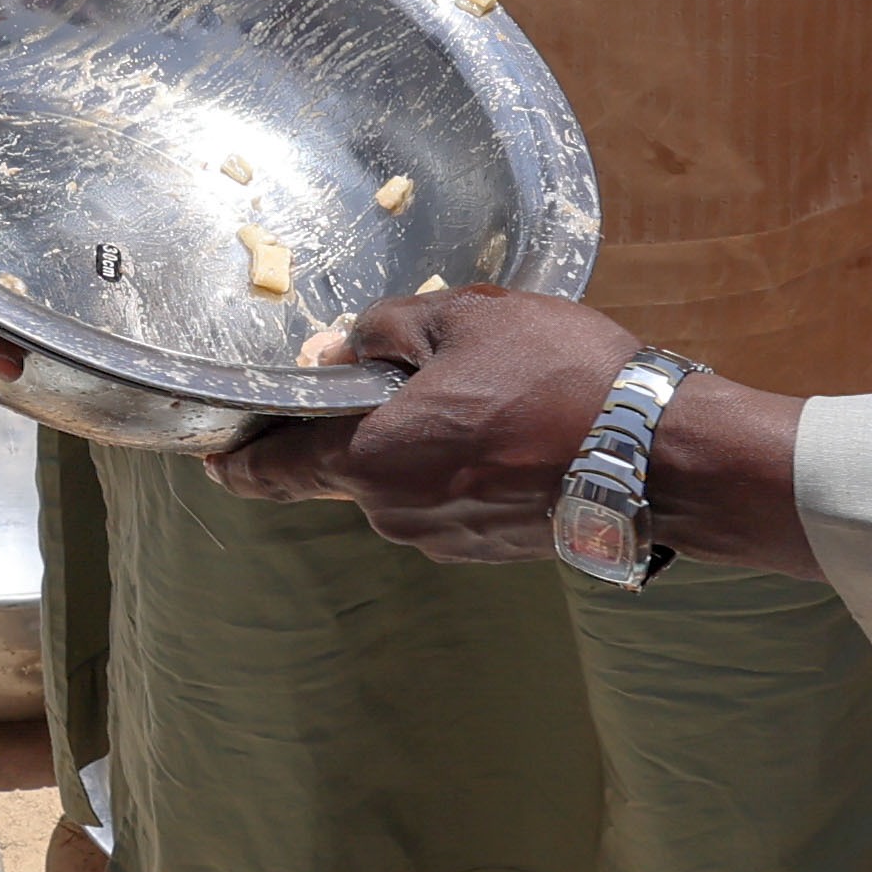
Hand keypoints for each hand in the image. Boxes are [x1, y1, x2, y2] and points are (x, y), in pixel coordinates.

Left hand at [218, 289, 644, 557]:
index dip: (232, 457)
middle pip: (337, 470)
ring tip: (473, 392)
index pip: (266, 473)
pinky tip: (502, 429)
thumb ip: (384, 333)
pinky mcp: (486, 549)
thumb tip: (337, 350)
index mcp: (371, 459)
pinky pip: (442, 501)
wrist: (657, 457)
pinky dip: (452, 468)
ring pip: (396, 484)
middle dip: (350, 426)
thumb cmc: (558, 379)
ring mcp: (441, 540)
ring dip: (410, 444)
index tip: (213, 444)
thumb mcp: (464, 321)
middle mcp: (393, 514)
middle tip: (390, 372)